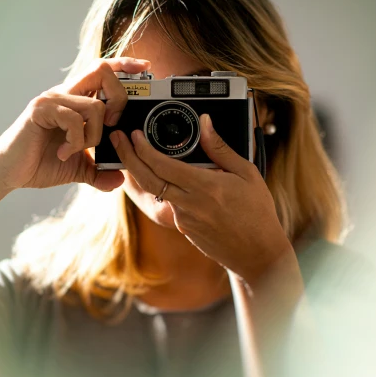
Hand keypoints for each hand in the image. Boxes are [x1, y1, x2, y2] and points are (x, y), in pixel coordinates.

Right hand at [0, 56, 150, 193]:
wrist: (9, 174)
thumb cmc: (40, 164)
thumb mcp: (79, 169)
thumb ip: (100, 171)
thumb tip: (121, 180)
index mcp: (75, 100)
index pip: (103, 70)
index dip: (125, 65)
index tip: (146, 68)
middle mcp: (65, 93)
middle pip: (102, 70)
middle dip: (119, 98)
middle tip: (111, 125)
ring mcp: (52, 99)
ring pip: (94, 105)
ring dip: (94, 135)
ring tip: (76, 150)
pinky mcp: (41, 110)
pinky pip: (74, 119)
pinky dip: (76, 141)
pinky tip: (63, 152)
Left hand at [111, 113, 292, 283]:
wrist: (257, 253)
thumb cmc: (257, 213)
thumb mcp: (246, 173)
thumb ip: (221, 148)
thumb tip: (206, 123)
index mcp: (205, 187)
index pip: (163, 165)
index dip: (143, 148)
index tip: (134, 134)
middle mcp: (189, 205)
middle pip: (147, 179)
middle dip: (128, 157)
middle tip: (118, 140)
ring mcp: (184, 219)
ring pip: (155, 191)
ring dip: (141, 172)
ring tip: (134, 154)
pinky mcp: (184, 229)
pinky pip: (168, 203)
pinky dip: (161, 188)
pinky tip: (162, 177)